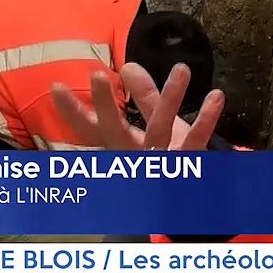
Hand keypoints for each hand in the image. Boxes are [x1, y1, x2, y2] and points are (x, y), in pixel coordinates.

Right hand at [51, 63, 225, 150]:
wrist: (192, 206)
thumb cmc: (167, 158)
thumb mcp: (150, 127)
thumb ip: (143, 97)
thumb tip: (127, 66)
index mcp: (119, 148)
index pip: (89, 130)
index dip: (72, 111)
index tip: (56, 86)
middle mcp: (133, 157)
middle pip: (114, 132)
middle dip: (105, 105)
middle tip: (97, 75)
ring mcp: (159, 164)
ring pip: (160, 130)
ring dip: (171, 98)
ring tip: (182, 68)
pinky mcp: (188, 165)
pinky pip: (197, 141)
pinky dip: (207, 119)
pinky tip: (215, 96)